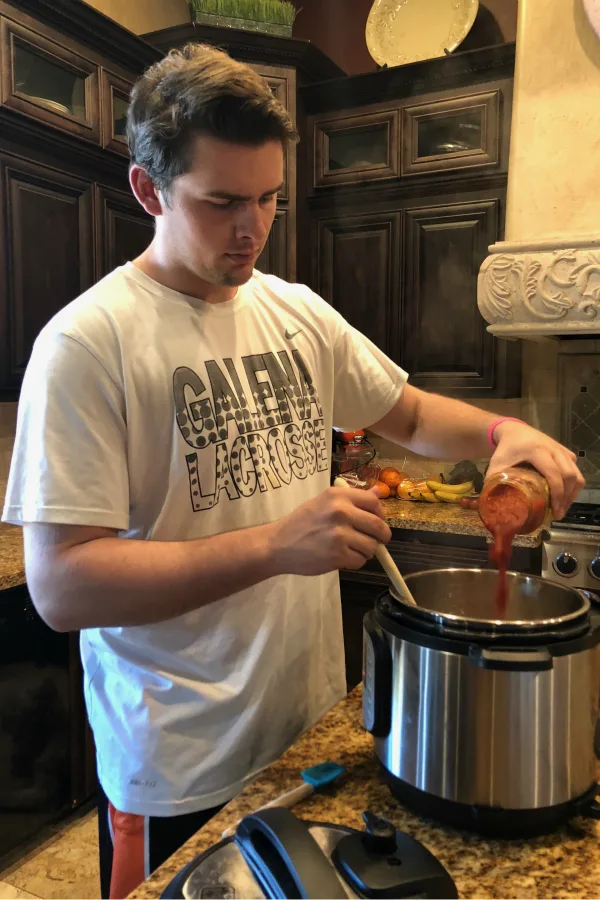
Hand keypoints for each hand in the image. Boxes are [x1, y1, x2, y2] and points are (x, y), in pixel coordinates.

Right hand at [268, 486, 391, 575]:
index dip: (380, 514)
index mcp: (338, 496)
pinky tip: (343, 557)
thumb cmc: (302, 522)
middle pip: (378, 526)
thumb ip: (352, 498)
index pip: (373, 502)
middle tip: (377, 541)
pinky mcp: (337, 555)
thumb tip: (378, 492)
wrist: (278, 544)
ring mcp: (340, 534)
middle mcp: (341, 511)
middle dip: (382, 536)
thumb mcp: (325, 502)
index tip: (377, 522)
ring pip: (371, 546)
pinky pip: (360, 560)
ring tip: (352, 549)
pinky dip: (355, 561)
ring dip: (366, 551)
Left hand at [487, 421, 584, 518]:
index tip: (554, 511)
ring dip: (572, 492)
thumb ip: (494, 483)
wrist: (514, 430)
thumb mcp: (496, 465)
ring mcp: (561, 449)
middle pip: (570, 475)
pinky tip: (564, 495)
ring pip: (576, 473)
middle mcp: (553, 449)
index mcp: (537, 451)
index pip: (554, 474)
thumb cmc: (505, 449)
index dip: (557, 494)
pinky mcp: (565, 452)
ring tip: (562, 507)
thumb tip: (493, 506)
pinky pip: (576, 469)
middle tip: (558, 513)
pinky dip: (573, 484)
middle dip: (567, 497)